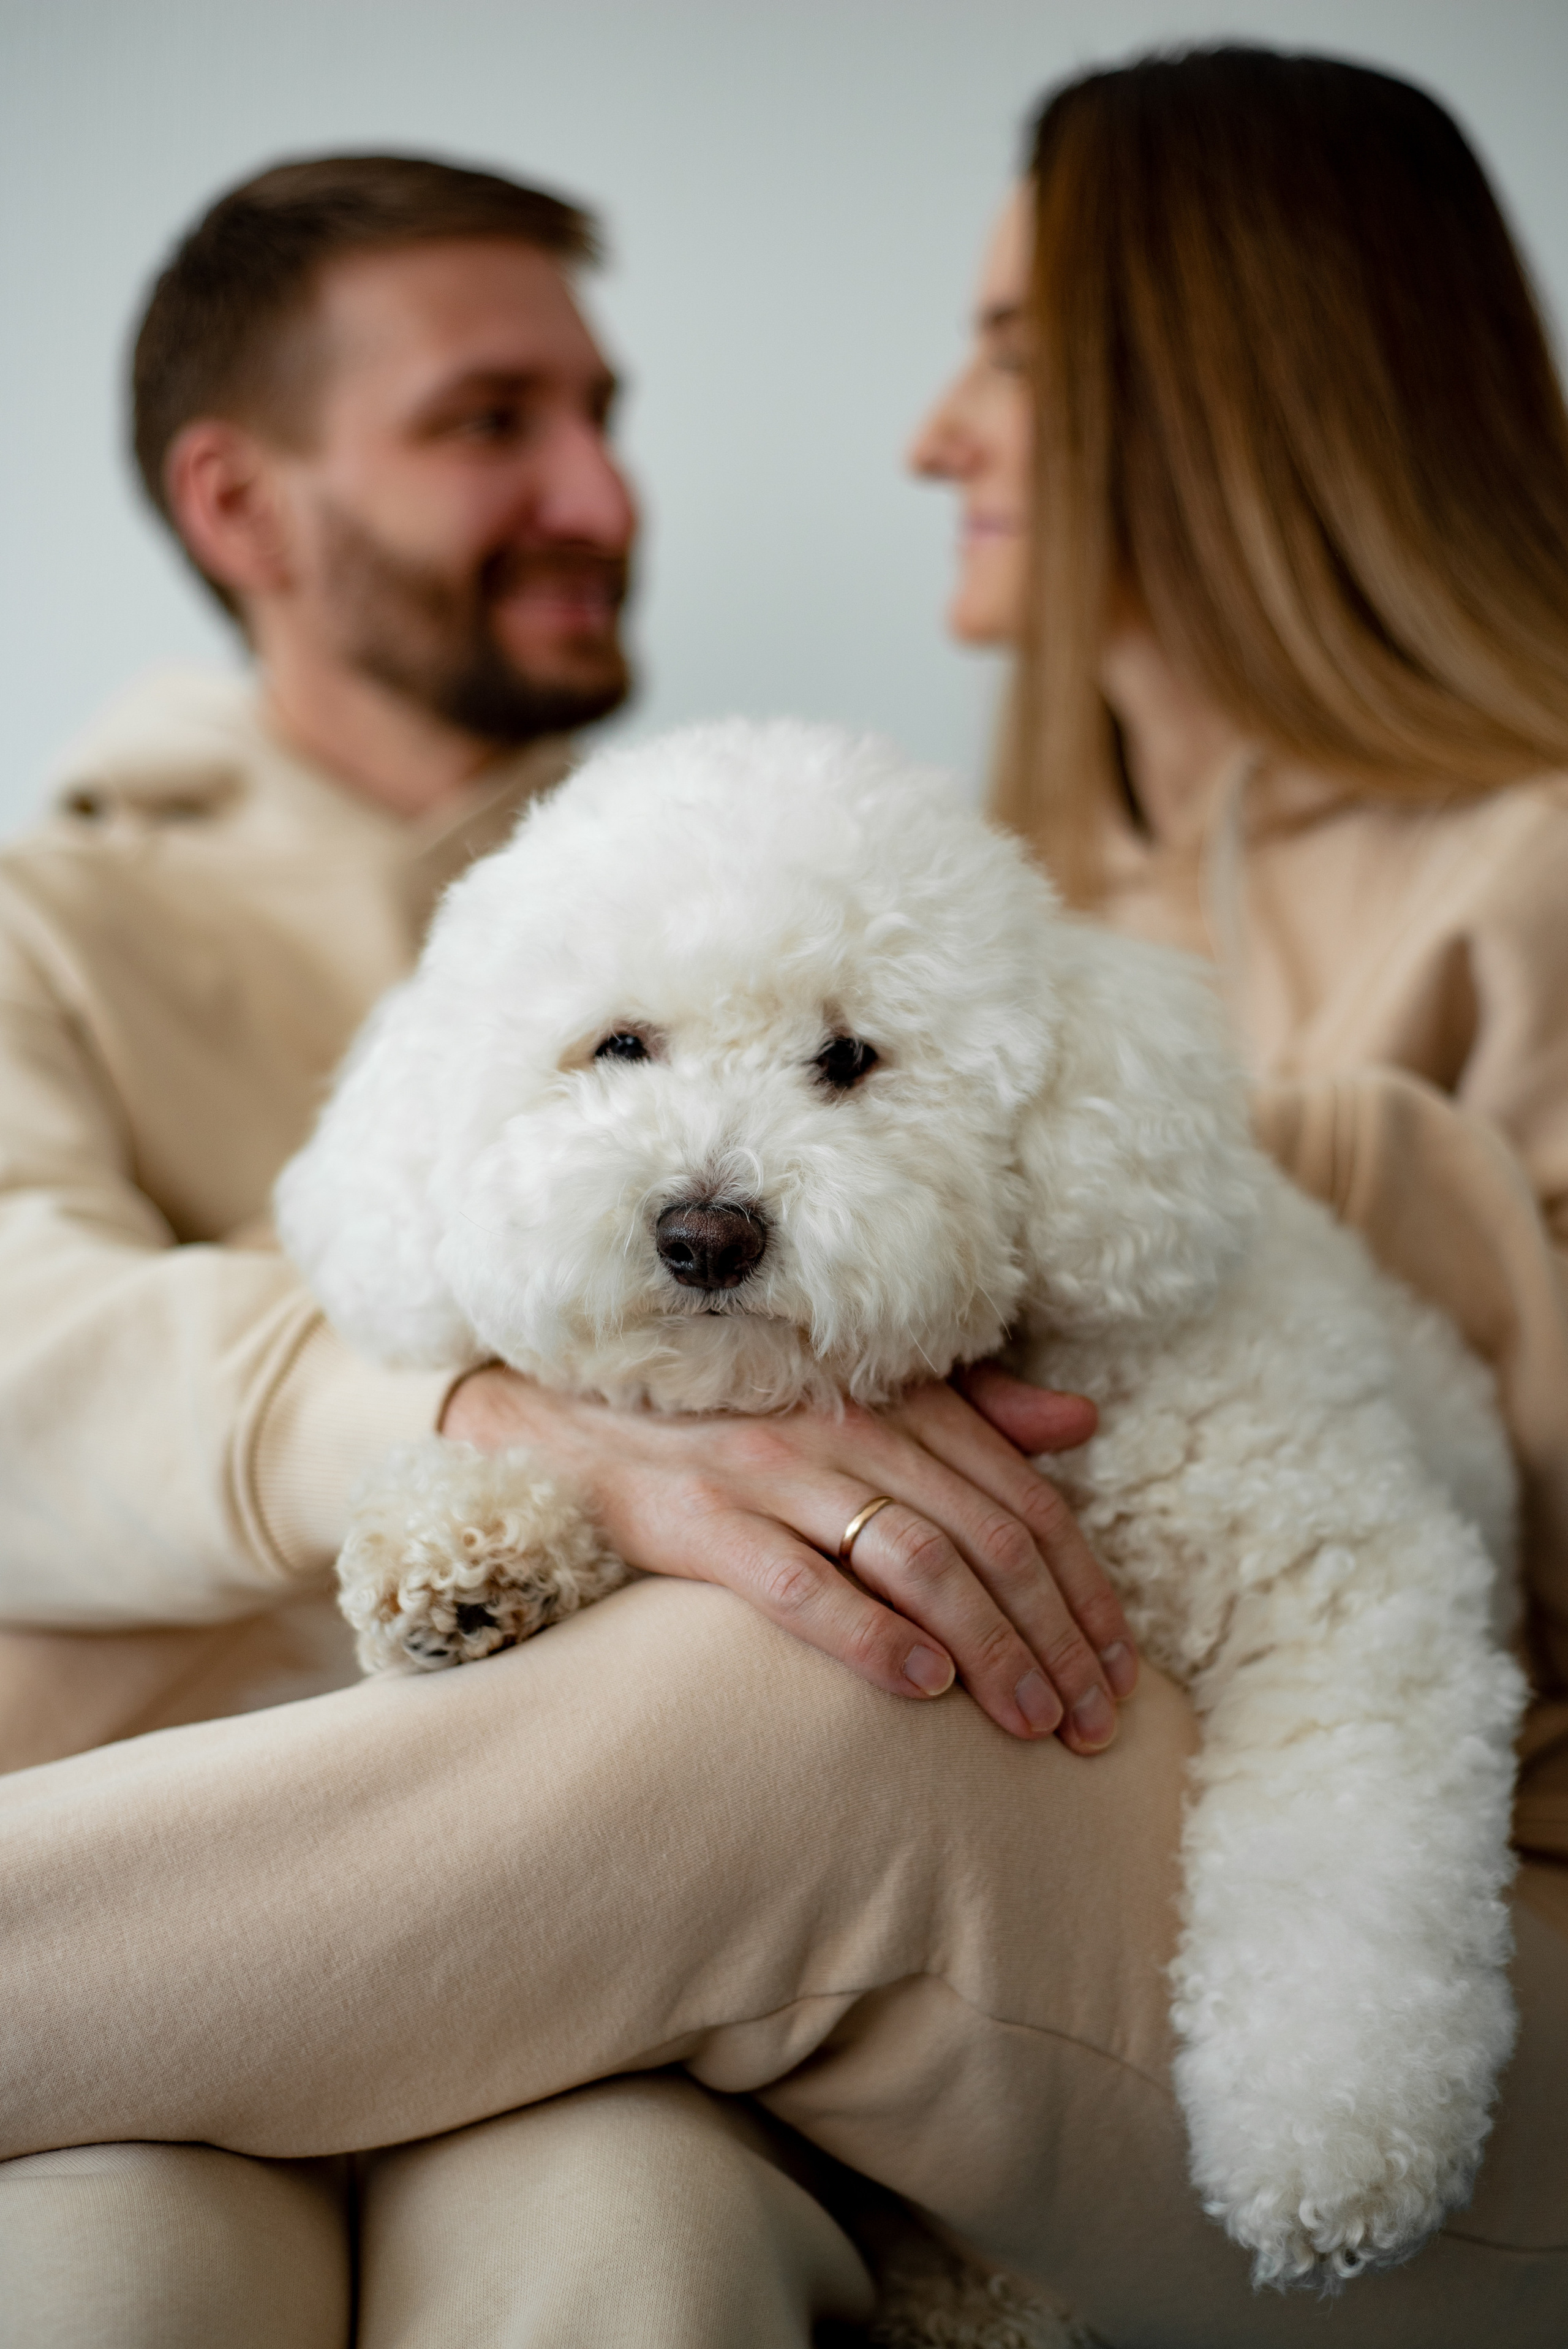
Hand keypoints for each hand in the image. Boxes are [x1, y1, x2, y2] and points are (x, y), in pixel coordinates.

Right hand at [440, 1363, 1136, 1751]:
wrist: (559, 1419)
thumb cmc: (722, 1419)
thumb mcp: (851, 1400)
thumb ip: (970, 1411)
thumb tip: (1079, 1427)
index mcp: (889, 1397)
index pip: (1022, 1496)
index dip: (1085, 1587)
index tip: (1121, 1670)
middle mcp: (841, 1424)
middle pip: (986, 1534)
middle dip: (1055, 1636)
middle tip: (1093, 1725)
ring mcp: (767, 1467)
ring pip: (914, 1556)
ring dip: (989, 1646)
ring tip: (1033, 1722)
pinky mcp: (695, 1517)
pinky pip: (796, 1579)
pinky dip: (866, 1631)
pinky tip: (920, 1683)